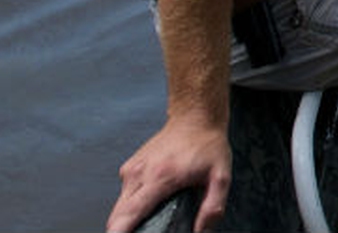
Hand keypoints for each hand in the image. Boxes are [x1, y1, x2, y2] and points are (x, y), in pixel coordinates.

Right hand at [106, 117, 229, 232]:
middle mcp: (139, 174)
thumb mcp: (221, 176)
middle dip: (125, 231)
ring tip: (151, 221)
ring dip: (129, 219)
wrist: (195, 116)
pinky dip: (132, 206)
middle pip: (117, 217)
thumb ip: (212, 206)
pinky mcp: (129, 167)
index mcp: (159, 178)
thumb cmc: (208, 146)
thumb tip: (201, 231)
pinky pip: (124, 195)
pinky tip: (151, 203)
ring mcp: (131, 169)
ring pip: (119, 208)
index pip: (127, 215)